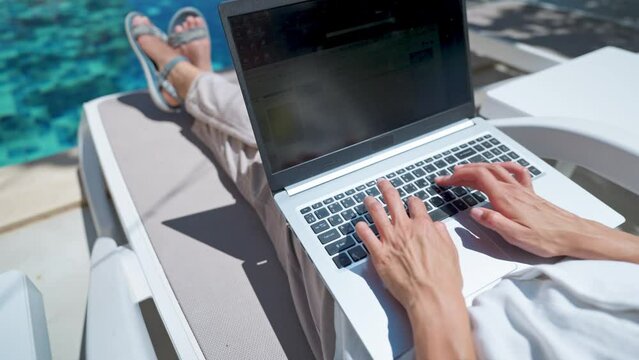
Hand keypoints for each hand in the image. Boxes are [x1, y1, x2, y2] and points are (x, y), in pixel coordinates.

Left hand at [355, 179, 474, 358]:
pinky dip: (361, 229)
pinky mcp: (379, 254)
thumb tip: (437, 227)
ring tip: (367, 199)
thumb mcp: (451, 252)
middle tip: (382, 184)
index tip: (410, 200)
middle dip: (386, 189)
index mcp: (424, 227)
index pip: (415, 204)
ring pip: (377, 214)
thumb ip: (442, 236)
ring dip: (371, 203)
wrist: (431, 296)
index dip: (412, 200)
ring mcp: (390, 240)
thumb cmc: (443, 279)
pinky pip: (366, 236)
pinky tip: (359, 225)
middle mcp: (405, 229)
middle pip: (393, 201)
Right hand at [435, 162, 600, 257]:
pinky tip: (498, 167)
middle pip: (483, 171)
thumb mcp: (517, 237)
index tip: (444, 181)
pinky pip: (515, 172)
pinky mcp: (529, 193)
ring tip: (464, 171)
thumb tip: (474, 212)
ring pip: (496, 169)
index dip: (458, 177)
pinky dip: (503, 166)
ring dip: (477, 167)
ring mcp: (521, 189)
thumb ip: (494, 222)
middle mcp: (512, 190)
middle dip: (462, 172)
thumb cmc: (547, 238)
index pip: (477, 178)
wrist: (572, 234)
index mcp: (505, 199)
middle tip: (447, 178)